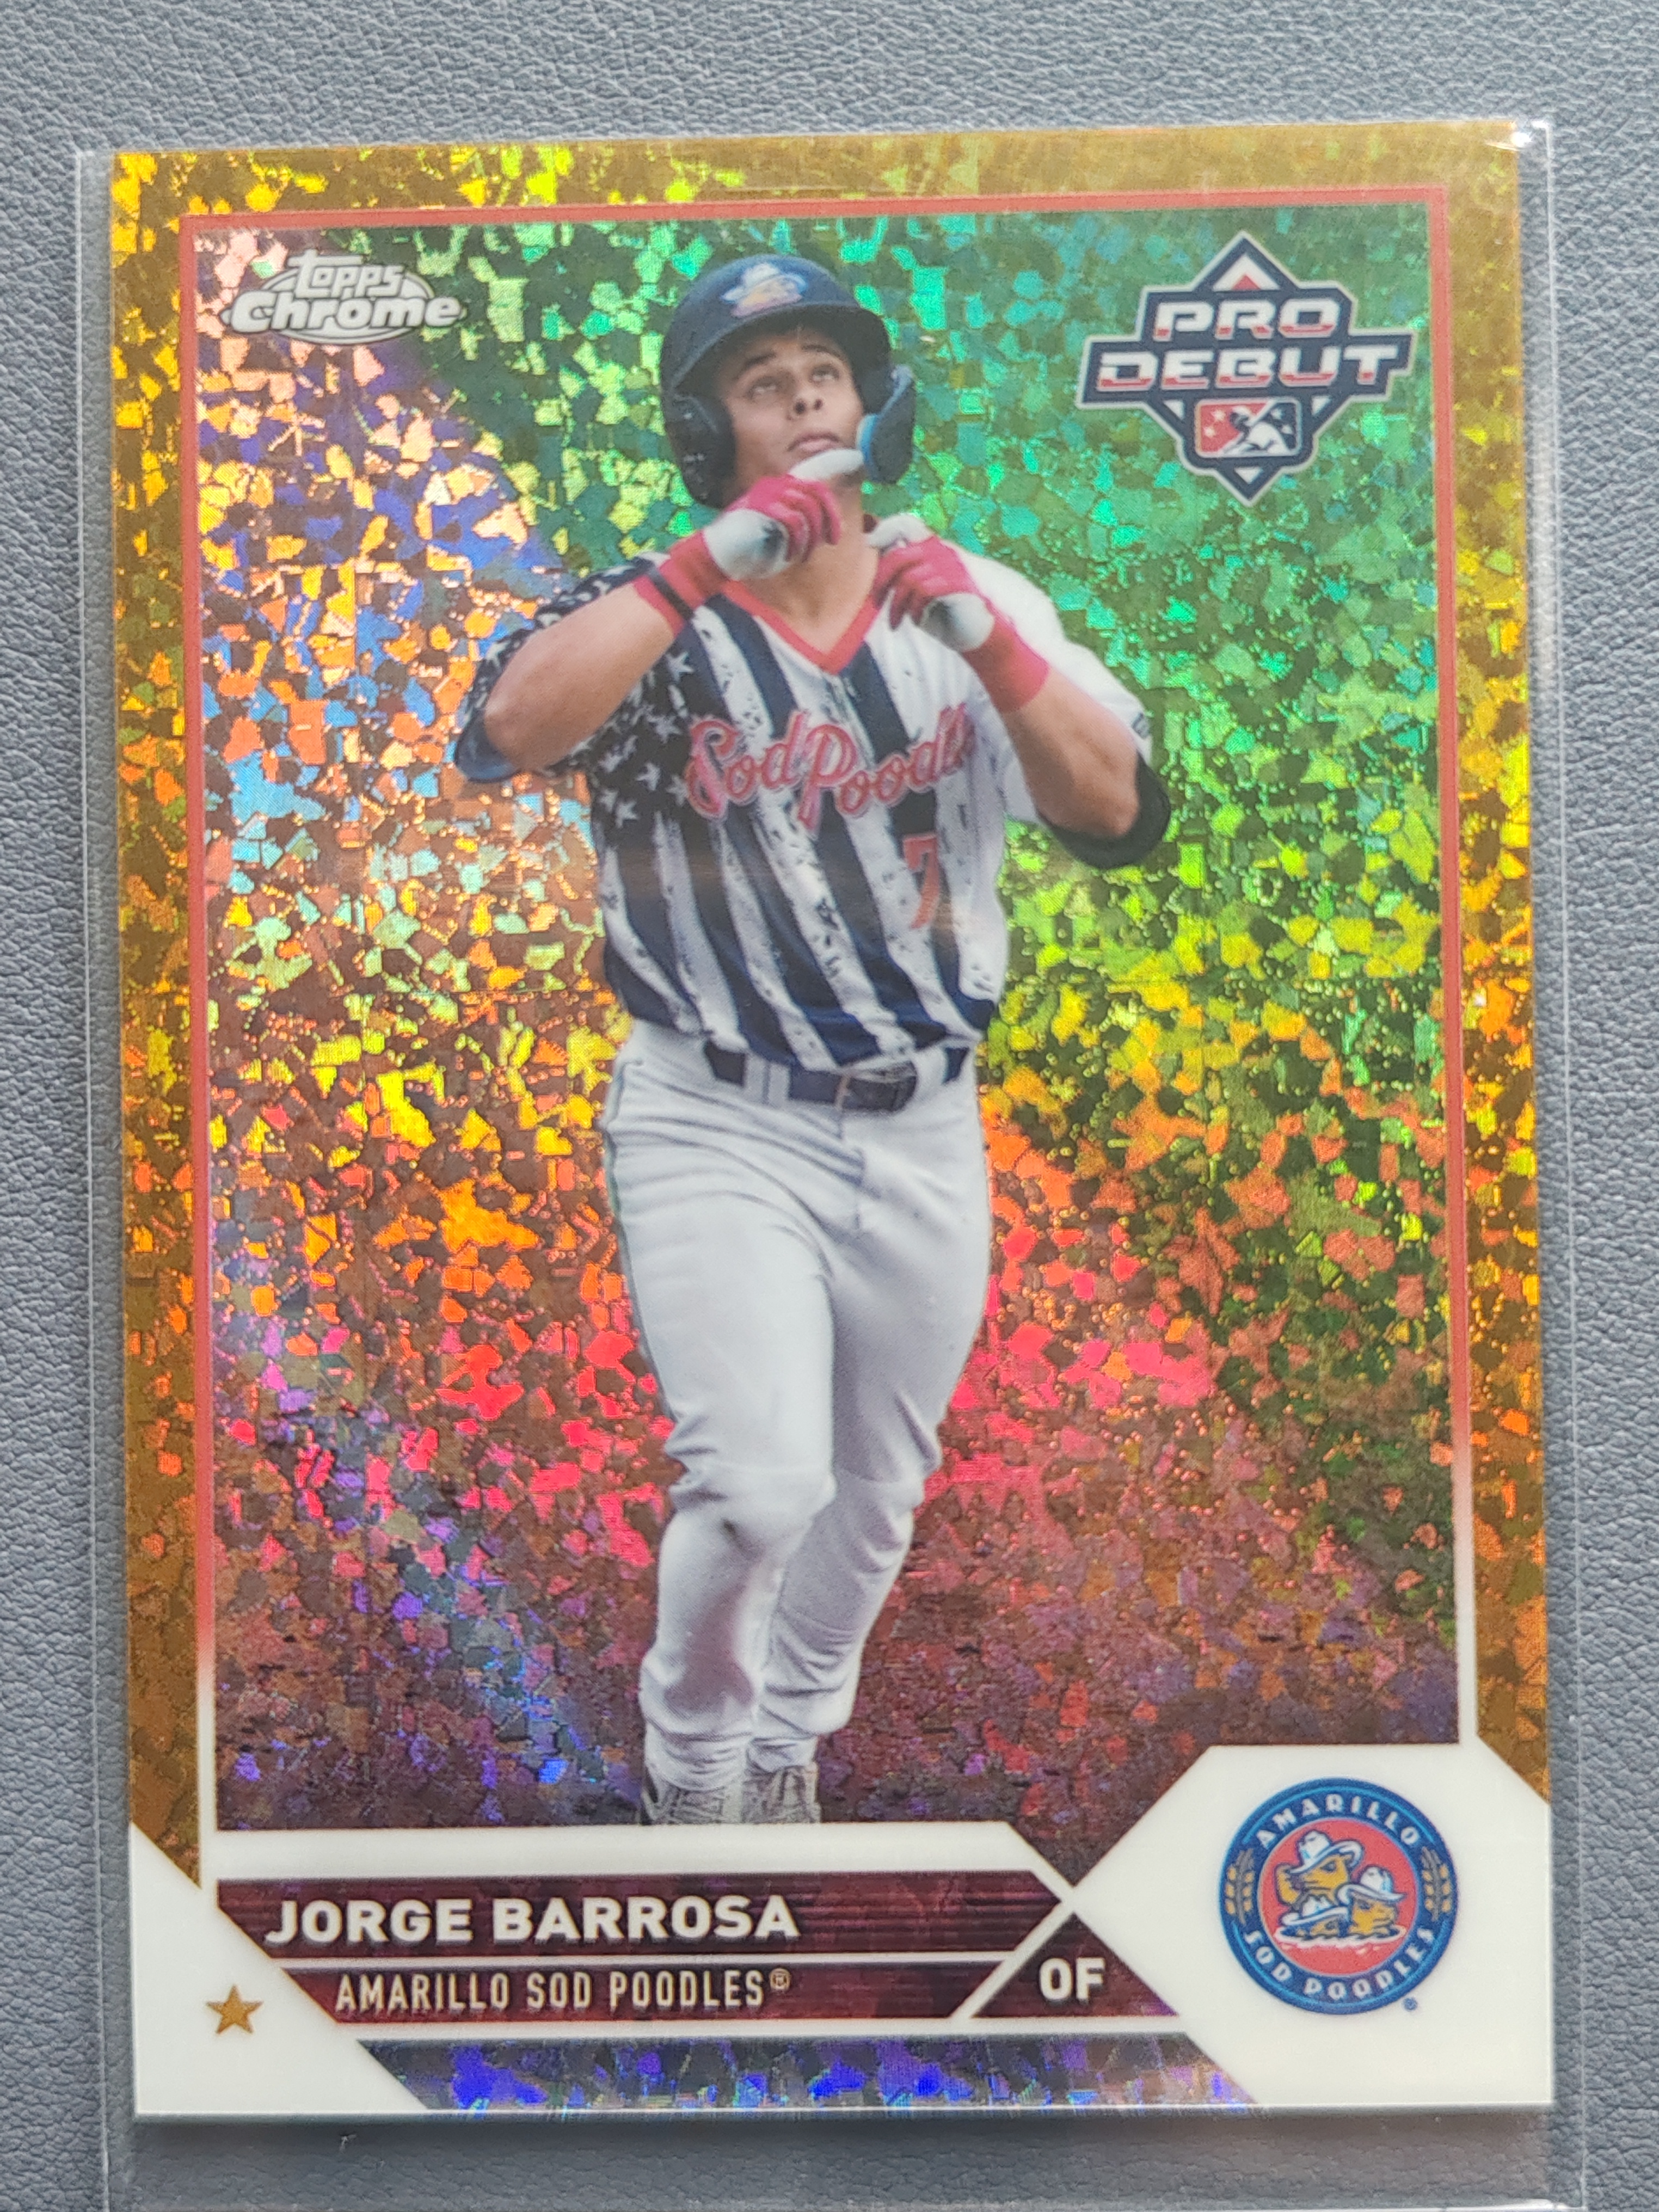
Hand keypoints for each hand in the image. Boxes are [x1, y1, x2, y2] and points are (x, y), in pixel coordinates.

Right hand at [635, 463, 854, 627]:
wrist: (717, 559)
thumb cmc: (750, 553)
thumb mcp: (783, 538)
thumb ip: (803, 527)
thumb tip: (829, 529)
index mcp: (780, 488)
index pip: (813, 471)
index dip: (835, 462)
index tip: (854, 459)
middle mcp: (774, 485)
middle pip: (817, 492)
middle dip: (831, 518)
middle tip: (833, 538)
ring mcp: (766, 494)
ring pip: (807, 509)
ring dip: (810, 537)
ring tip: (801, 554)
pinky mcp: (760, 508)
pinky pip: (793, 522)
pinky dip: (796, 542)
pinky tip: (790, 555)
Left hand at [872, 522, 1049, 713]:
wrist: (982, 633)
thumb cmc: (948, 615)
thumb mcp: (921, 592)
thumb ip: (904, 577)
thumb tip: (878, 570)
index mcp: (933, 548)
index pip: (907, 525)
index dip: (884, 530)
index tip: (869, 544)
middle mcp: (943, 551)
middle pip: (899, 555)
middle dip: (880, 581)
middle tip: (876, 602)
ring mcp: (952, 566)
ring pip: (908, 579)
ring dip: (897, 605)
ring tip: (896, 622)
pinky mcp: (959, 584)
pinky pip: (924, 591)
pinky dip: (914, 609)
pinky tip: (916, 620)